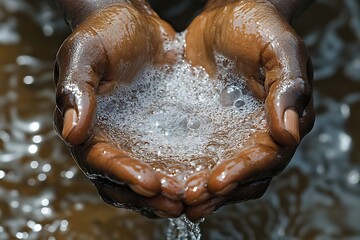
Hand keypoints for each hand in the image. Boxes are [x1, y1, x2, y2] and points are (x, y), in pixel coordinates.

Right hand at [53, 2, 183, 217]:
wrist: (135, 22)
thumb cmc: (106, 32)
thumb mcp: (86, 52)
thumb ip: (76, 89)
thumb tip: (71, 133)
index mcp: (85, 126)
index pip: (99, 161)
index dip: (123, 175)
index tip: (148, 183)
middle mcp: (108, 139)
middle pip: (121, 181)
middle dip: (146, 195)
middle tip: (175, 200)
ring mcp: (133, 139)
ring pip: (143, 179)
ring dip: (162, 194)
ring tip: (189, 199)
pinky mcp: (156, 134)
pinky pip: (165, 162)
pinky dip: (177, 176)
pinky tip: (197, 181)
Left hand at [183, 0, 313, 220]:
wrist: (230, 13)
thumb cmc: (258, 25)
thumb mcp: (278, 49)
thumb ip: (288, 88)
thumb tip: (290, 134)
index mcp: (285, 118)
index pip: (268, 157)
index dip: (244, 172)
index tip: (218, 182)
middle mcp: (262, 132)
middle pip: (247, 174)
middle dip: (221, 190)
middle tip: (192, 199)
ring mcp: (236, 132)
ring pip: (226, 171)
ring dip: (206, 190)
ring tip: (181, 199)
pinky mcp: (212, 126)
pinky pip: (204, 155)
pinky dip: (192, 170)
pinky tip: (173, 179)